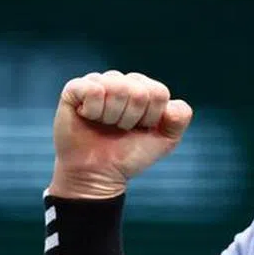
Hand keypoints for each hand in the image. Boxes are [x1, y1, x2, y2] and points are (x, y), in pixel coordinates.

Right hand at [49, 71, 192, 198]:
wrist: (98, 174)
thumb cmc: (129, 155)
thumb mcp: (164, 141)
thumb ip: (179, 119)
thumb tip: (172, 105)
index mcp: (143, 88)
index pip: (158, 93)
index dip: (151, 118)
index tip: (140, 129)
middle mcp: (121, 80)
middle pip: (139, 92)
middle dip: (131, 119)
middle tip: (119, 129)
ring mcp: (98, 82)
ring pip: (117, 89)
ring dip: (112, 117)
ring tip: (104, 125)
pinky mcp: (75, 88)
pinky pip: (93, 90)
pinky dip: (93, 111)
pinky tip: (88, 117)